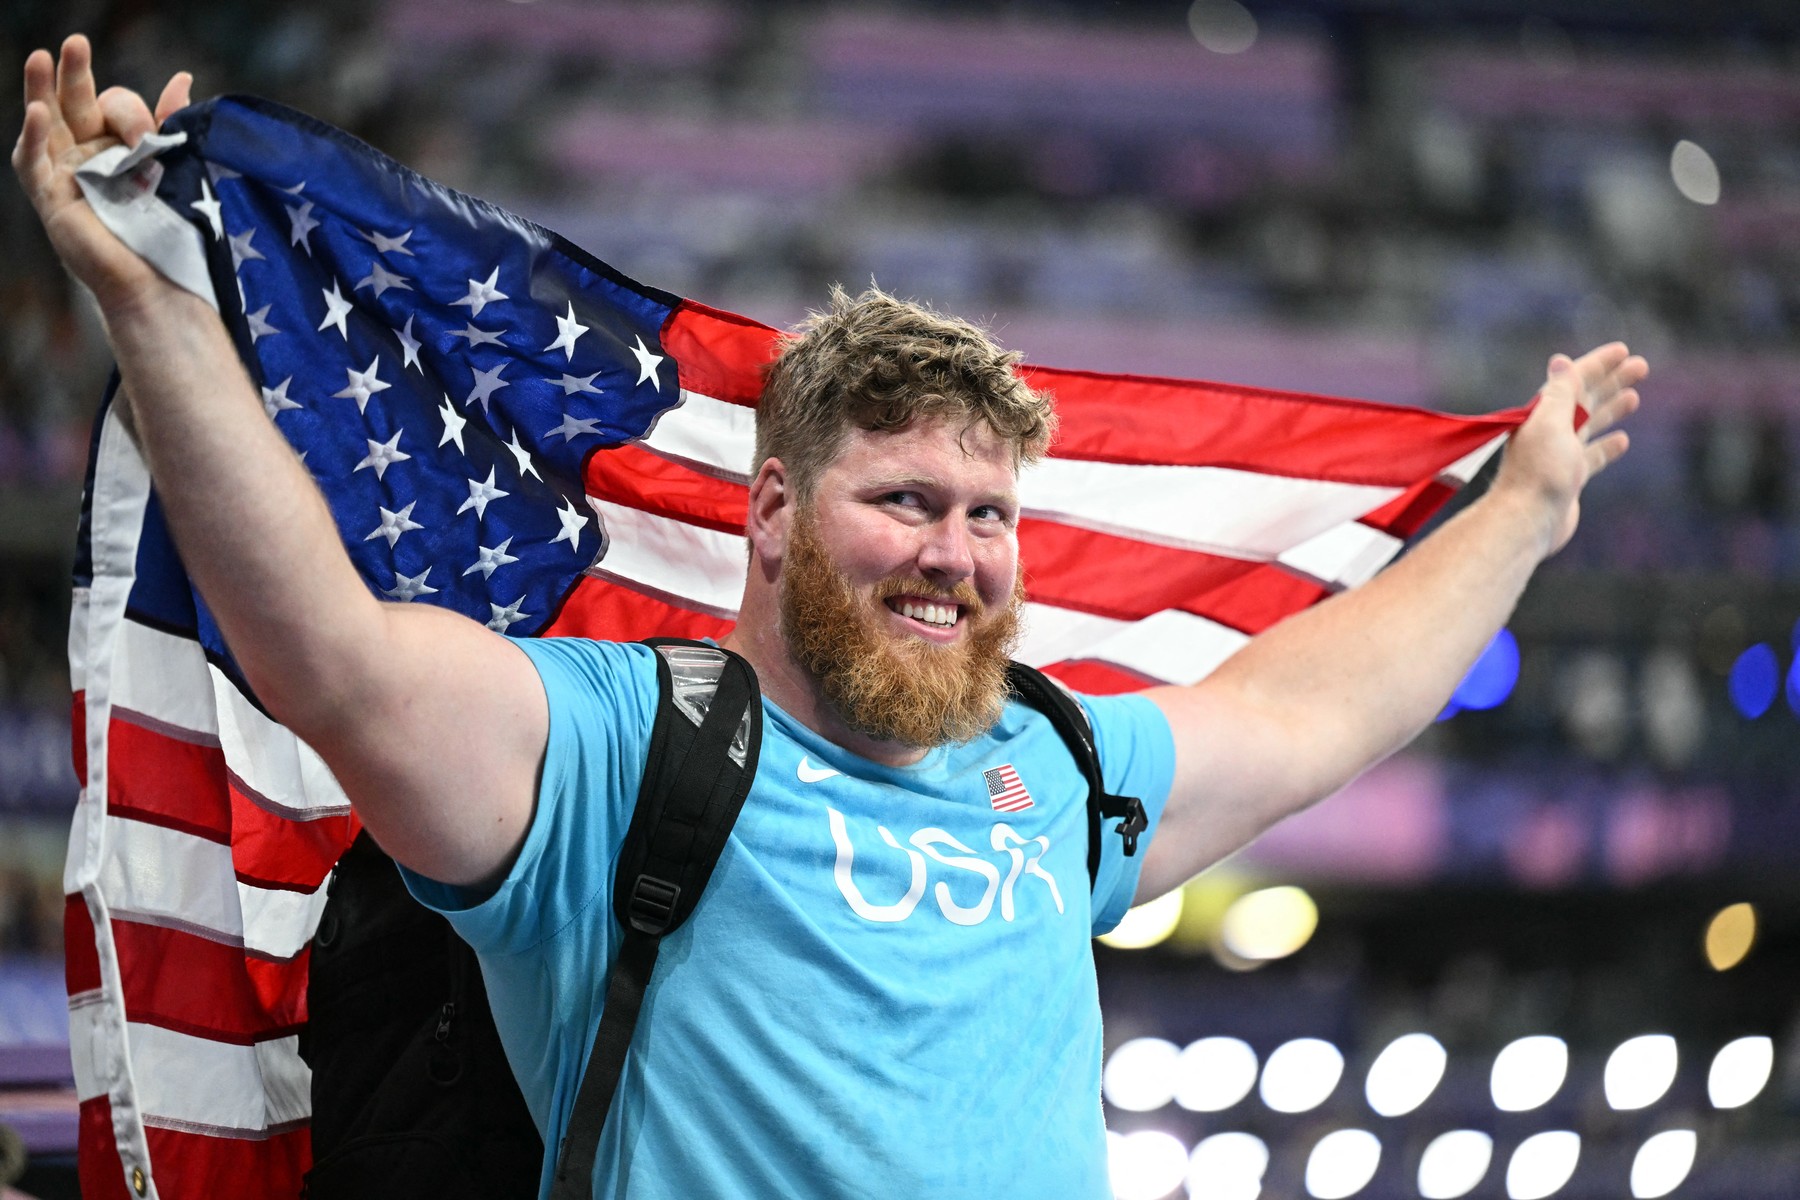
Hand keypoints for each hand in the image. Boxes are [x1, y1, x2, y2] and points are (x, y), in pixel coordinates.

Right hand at [12, 34, 191, 311]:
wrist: (164, 282)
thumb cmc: (175, 232)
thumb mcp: (176, 167)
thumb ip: (171, 125)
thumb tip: (183, 78)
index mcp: (123, 147)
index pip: (116, 106)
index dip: (133, 110)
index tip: (153, 130)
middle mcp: (92, 157)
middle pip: (76, 105)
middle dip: (76, 74)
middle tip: (77, 42)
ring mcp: (68, 175)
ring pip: (46, 124)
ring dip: (42, 90)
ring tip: (42, 57)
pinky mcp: (51, 199)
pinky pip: (32, 163)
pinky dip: (33, 137)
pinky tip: (38, 113)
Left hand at [1492, 341, 1646, 556]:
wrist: (1528, 520)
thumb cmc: (1539, 472)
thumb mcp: (1551, 425)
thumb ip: (1559, 394)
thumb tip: (1560, 360)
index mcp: (1544, 414)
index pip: (1574, 380)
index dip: (1598, 364)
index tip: (1623, 351)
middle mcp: (1550, 431)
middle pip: (1585, 399)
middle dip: (1612, 381)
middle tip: (1642, 366)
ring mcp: (1560, 455)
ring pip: (1590, 425)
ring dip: (1611, 408)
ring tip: (1634, 396)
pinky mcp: (1568, 479)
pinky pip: (1592, 456)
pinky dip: (1606, 446)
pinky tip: (1622, 440)